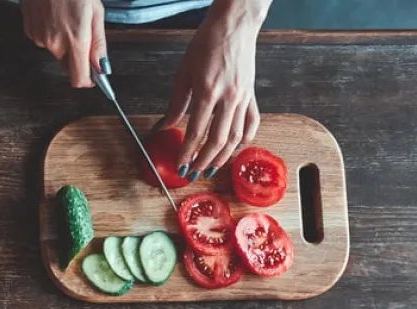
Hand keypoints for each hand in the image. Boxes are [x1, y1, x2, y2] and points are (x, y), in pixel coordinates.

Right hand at [21, 0, 107, 87]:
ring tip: (67, 17)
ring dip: (63, 42)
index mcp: (75, 39)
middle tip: (82, 31)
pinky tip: (54, 16)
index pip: (79, 79)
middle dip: (77, 56)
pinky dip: (51, 33)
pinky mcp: (30, 31)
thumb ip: (98, 43)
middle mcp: (55, 43)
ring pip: (56, 52)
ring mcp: (39, 38)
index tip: (94, 76)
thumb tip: (101, 66)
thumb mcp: (96, 12)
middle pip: (68, 65)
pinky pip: (44, 41)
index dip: (88, 80)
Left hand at [160, 0, 271, 179]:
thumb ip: (176, 104)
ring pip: (236, 136)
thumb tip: (164, 126)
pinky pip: (252, 122)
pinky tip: (236, 147)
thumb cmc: (207, 45)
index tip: (181, 165)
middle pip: (218, 140)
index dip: (188, 152)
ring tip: (211, 167)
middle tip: (194, 172)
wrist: (233, 27)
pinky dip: (245, 137)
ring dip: (223, 156)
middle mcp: (229, 98)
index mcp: (208, 92)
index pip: (196, 131)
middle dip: (204, 160)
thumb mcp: (183, 74)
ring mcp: (244, 98)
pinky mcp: (252, 95)